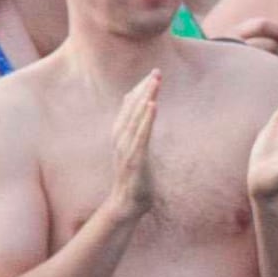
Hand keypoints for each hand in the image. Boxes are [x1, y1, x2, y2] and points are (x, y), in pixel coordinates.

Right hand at [106, 72, 163, 220]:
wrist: (127, 204)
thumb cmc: (134, 176)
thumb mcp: (135, 150)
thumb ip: (136, 131)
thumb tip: (142, 114)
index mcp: (119, 134)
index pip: (129, 106)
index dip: (140, 90)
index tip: (152, 74)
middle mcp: (120, 138)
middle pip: (132, 108)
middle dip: (144, 89)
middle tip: (157, 72)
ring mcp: (126, 149)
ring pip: (135, 118)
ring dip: (145, 98)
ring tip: (155, 83)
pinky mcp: (135, 160)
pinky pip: (141, 136)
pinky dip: (146, 120)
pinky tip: (153, 106)